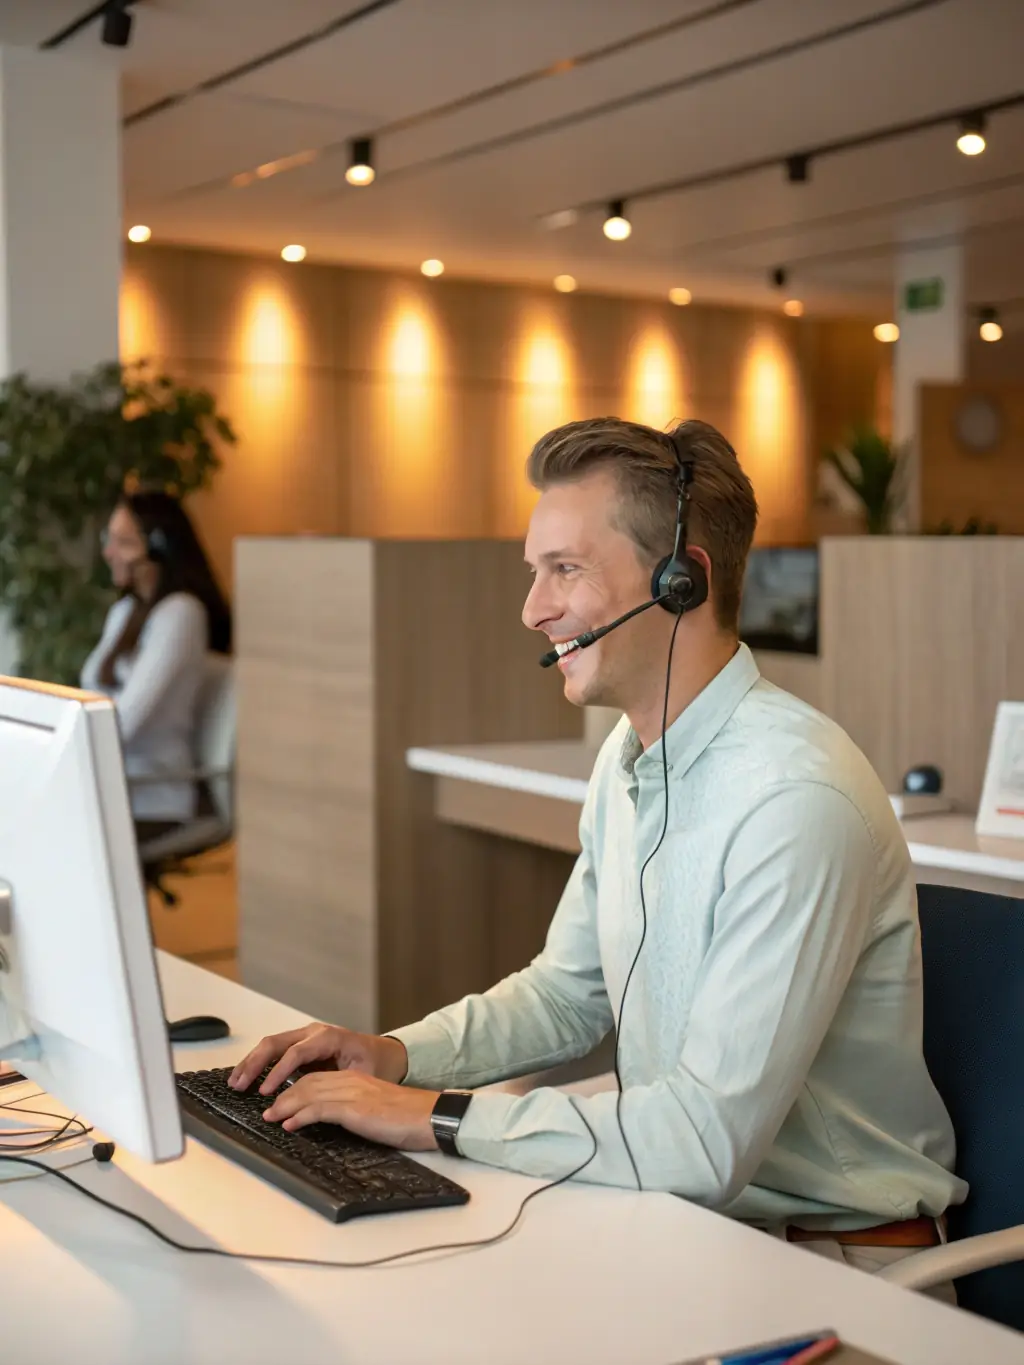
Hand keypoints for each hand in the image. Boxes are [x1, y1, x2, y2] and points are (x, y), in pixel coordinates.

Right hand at [228, 1023, 408, 1095]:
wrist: (386, 1053)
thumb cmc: (376, 1064)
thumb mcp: (363, 1074)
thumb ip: (339, 1083)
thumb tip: (317, 1100)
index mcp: (328, 1037)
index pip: (296, 1053)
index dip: (278, 1072)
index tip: (265, 1092)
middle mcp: (313, 1032)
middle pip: (276, 1043)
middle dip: (255, 1063)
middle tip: (239, 1085)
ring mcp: (305, 1037)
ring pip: (271, 1044)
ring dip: (251, 1062)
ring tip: (235, 1081)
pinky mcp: (300, 1045)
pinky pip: (275, 1051)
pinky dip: (258, 1062)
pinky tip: (246, 1076)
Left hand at [261, 1072, 440, 1150]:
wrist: (428, 1116)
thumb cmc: (406, 1118)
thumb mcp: (374, 1109)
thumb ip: (353, 1109)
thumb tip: (332, 1122)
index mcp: (355, 1079)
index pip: (316, 1078)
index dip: (294, 1089)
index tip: (279, 1101)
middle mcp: (350, 1080)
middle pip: (307, 1082)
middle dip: (282, 1094)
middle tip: (266, 1109)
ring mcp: (351, 1092)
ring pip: (308, 1092)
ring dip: (285, 1106)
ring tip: (270, 1117)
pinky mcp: (354, 1108)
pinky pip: (319, 1109)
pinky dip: (300, 1116)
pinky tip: (289, 1125)